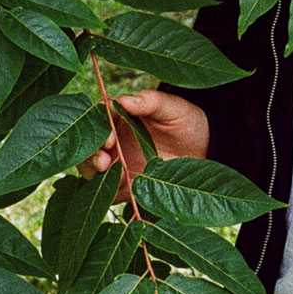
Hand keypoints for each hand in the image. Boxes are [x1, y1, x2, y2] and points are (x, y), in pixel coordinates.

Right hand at [77, 89, 208, 203]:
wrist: (203, 149)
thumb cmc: (186, 121)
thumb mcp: (174, 108)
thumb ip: (152, 101)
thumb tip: (125, 101)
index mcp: (121, 116)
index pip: (99, 119)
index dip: (99, 129)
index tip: (109, 140)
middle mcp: (114, 139)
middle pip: (89, 146)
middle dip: (90, 155)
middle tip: (104, 162)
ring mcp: (117, 162)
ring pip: (92, 169)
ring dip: (94, 173)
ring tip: (111, 175)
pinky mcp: (125, 184)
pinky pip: (110, 191)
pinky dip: (110, 192)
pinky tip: (124, 190)